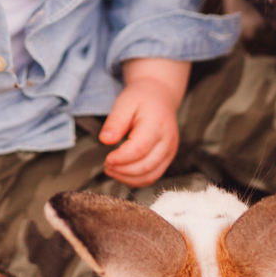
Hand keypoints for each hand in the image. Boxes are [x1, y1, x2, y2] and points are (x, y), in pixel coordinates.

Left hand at [100, 59, 189, 186]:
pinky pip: (153, 176)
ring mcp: (170, 150)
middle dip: (123, 171)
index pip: (140, 149)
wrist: (159, 96)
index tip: (107, 159)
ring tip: (112, 170)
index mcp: (157, 124)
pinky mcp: (168, 158)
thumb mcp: (124, 103)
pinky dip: (136, 180)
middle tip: (106, 165)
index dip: (122, 158)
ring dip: (128, 178)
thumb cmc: (140, 98)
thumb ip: (115, 121)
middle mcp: (167, 140)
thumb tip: (105, 140)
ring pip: (150, 175)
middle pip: (146, 165)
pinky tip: (122, 173)